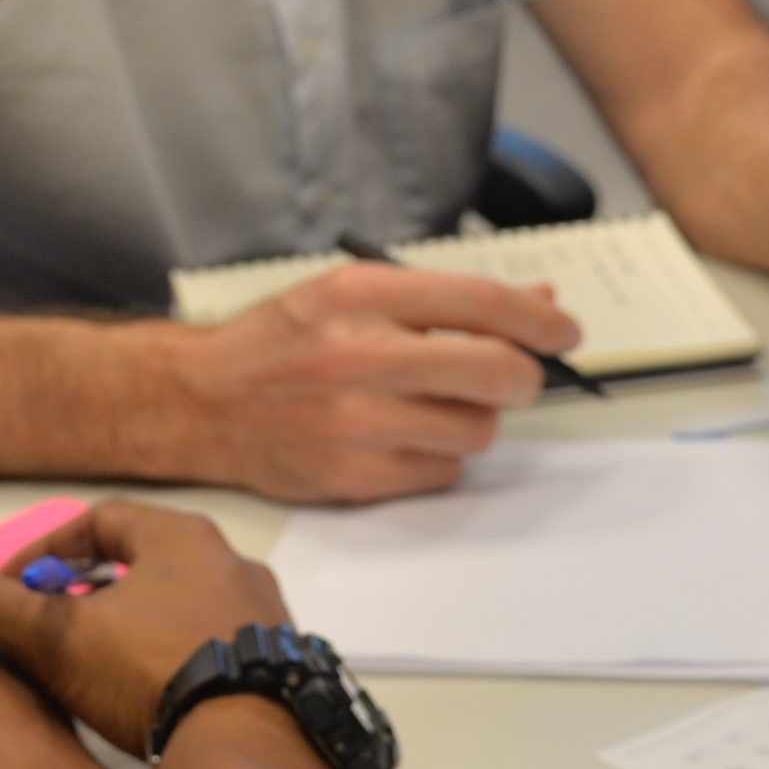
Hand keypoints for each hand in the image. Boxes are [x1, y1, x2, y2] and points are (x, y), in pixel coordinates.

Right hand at [0, 498, 295, 758]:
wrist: (253, 744)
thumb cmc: (152, 671)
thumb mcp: (55, 635)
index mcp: (183, 537)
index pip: (102, 521)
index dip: (49, 552)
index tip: (15, 589)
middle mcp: (233, 564)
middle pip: (146, 566)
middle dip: (92, 597)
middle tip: (52, 634)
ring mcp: (266, 617)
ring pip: (184, 612)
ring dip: (138, 634)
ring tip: (98, 676)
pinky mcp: (284, 670)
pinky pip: (218, 654)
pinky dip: (179, 669)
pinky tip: (155, 708)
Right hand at [161, 262, 580, 500]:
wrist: (205, 401)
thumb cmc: (285, 343)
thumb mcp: (355, 292)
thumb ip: (444, 297)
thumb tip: (536, 301)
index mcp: (361, 295)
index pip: (482, 302)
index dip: (540, 320)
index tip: (564, 331)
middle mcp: (359, 356)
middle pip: (494, 372)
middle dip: (524, 375)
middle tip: (517, 375)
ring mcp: (355, 422)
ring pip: (477, 430)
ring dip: (476, 418)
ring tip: (438, 404)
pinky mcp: (353, 477)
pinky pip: (442, 474)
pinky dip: (439, 457)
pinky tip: (404, 436)